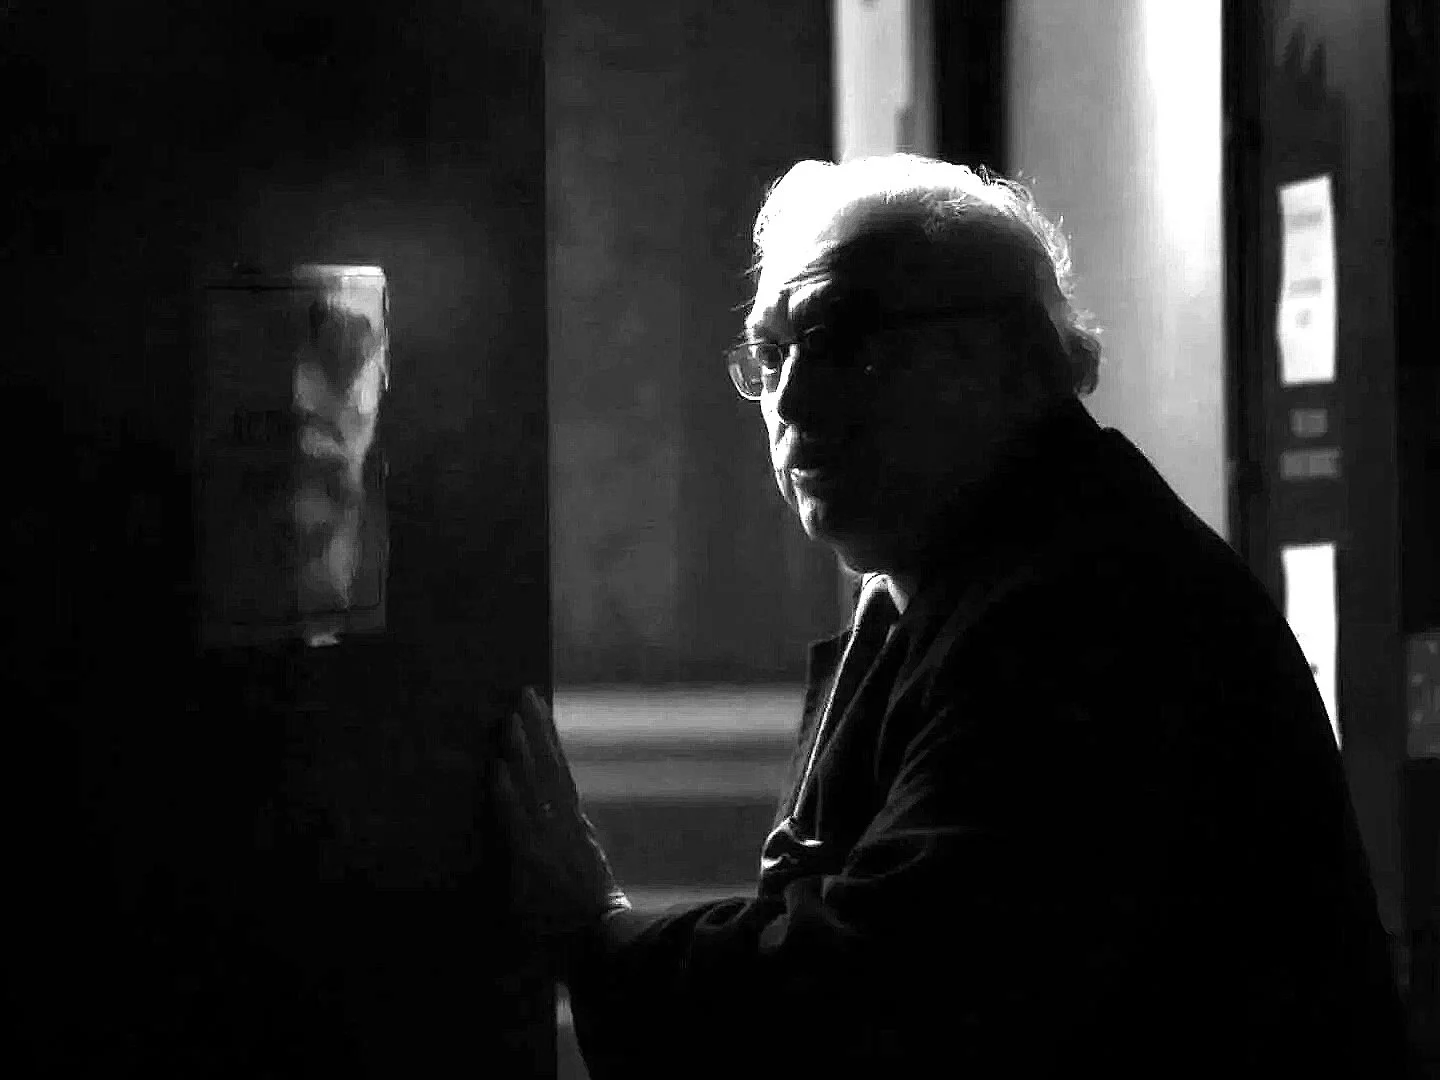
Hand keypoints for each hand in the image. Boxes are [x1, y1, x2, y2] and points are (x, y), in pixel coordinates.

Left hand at [491, 686, 628, 940]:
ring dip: (520, 749)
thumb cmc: (588, 919)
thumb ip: (573, 847)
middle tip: (525, 694)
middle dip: (537, 729)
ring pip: (534, 785)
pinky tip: (496, 769)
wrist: (601, 942)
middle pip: (549, 767)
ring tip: (509, 717)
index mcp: (575, 827)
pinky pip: (516, 820)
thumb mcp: (584, 873)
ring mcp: (550, 841)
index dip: (549, 742)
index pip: (560, 774)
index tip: (540, 712)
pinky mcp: (534, 861)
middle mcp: (565, 826)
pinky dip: (507, 793)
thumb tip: (566, 826)